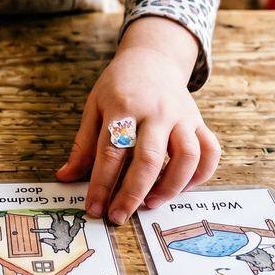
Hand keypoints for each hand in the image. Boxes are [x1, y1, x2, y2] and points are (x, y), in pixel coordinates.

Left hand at [55, 18, 220, 224]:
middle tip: (118, 216)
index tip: (94, 208)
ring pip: (186, 156)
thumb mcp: (94, 106)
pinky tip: (182, 188)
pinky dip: (200, 174)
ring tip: (151, 204)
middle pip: (149, 158)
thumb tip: (64, 177)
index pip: (111, 152)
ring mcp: (181, 116)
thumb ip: (82, 144)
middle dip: (132, 194)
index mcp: (123, 107)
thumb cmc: (119, 85)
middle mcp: (155, 112)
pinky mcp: (199, 121)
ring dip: (170, 186)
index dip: (101, 184)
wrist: (152, 58)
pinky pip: (210, 151)